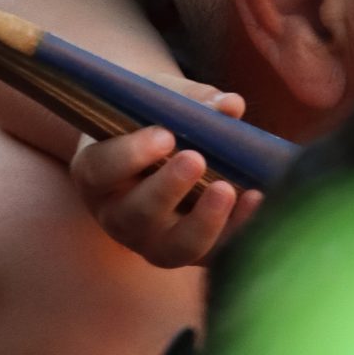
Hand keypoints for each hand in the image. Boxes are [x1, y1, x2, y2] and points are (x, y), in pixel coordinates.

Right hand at [68, 82, 264, 265]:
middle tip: (195, 159)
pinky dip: (236, 231)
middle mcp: (118, 216)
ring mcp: (151, 241)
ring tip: (227, 189)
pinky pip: (210, 255)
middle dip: (166, 190)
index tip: (164, 135)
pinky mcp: (187, 252)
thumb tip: (230, 106)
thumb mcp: (158, 99)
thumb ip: (191, 99)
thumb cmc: (150, 116)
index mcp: (97, 175)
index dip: (130, 156)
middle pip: (135, 215)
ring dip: (202, 222)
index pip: (102, 171)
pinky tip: (256, 199)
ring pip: (170, 250)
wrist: (154, 146)